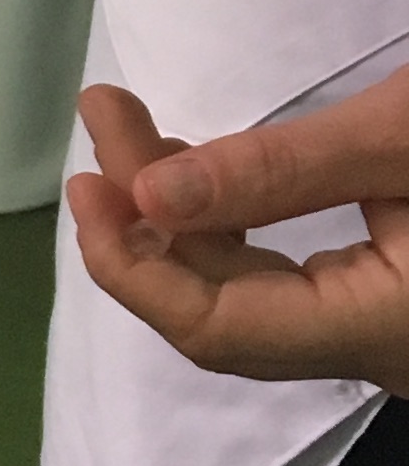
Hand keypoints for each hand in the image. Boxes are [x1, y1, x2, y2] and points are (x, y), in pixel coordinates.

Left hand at [68, 75, 408, 386]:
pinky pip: (281, 278)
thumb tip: (147, 196)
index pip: (215, 330)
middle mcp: (371, 351)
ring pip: (247, 289)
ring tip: (134, 126)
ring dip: (182, 213)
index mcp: (379, 333)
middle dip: (149, 214)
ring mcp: (375, 328)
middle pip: (221, 303)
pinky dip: (230, 224)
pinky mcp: (381, 297)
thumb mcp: (403, 136)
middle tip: (106, 114)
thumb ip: (281, 171)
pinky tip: (196, 167)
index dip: (133, 266)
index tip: (87, 186)